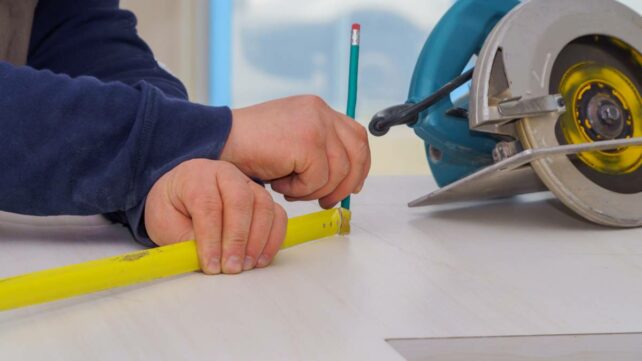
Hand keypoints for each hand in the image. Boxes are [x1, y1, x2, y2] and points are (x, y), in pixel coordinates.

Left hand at [144, 159, 286, 274]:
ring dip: (258, 240)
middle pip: (239, 201)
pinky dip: (273, 238)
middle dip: (237, 239)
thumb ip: (184, 240)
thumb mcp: (165, 223)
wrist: (180, 194)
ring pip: (263, 206)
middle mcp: (225, 174)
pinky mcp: (262, 198)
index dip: (211, 238)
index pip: (207, 205)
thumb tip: (209, 259)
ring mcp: (248, 184)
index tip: (211, 265)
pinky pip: (277, 215)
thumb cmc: (173, 207)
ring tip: (246, 266)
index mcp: (196, 176)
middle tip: (232, 267)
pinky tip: (261, 259)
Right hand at [221, 95, 370, 208]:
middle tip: (325, 202)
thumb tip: (348, 178)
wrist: (220, 141)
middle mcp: (320, 111)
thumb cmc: (250, 147)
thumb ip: (318, 150)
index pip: (356, 136)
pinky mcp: (308, 142)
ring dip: (314, 190)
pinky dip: (300, 190)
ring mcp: (316, 124)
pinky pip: (318, 179)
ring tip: (289, 189)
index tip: (351, 186)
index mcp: (317, 109)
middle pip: (357, 152)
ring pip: (339, 172)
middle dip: (346, 184)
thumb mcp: (291, 142)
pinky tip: (279, 185)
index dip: (359, 164)